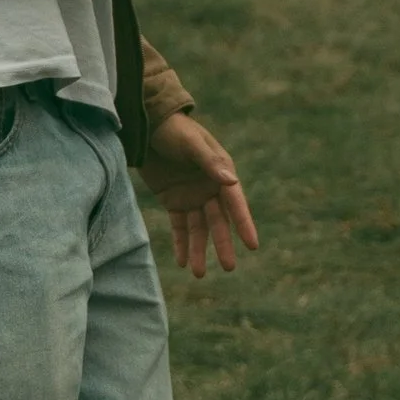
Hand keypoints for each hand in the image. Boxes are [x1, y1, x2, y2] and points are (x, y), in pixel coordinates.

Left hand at [138, 112, 259, 279]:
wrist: (146, 126)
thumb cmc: (173, 130)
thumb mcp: (191, 144)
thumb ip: (210, 163)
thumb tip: (232, 181)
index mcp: (221, 171)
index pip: (235, 202)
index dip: (244, 223)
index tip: (253, 245)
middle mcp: (210, 187)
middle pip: (218, 221)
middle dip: (223, 244)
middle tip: (229, 268)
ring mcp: (192, 196)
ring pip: (199, 229)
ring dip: (199, 249)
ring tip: (197, 273)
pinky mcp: (174, 201)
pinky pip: (180, 226)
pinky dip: (181, 243)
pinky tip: (181, 261)